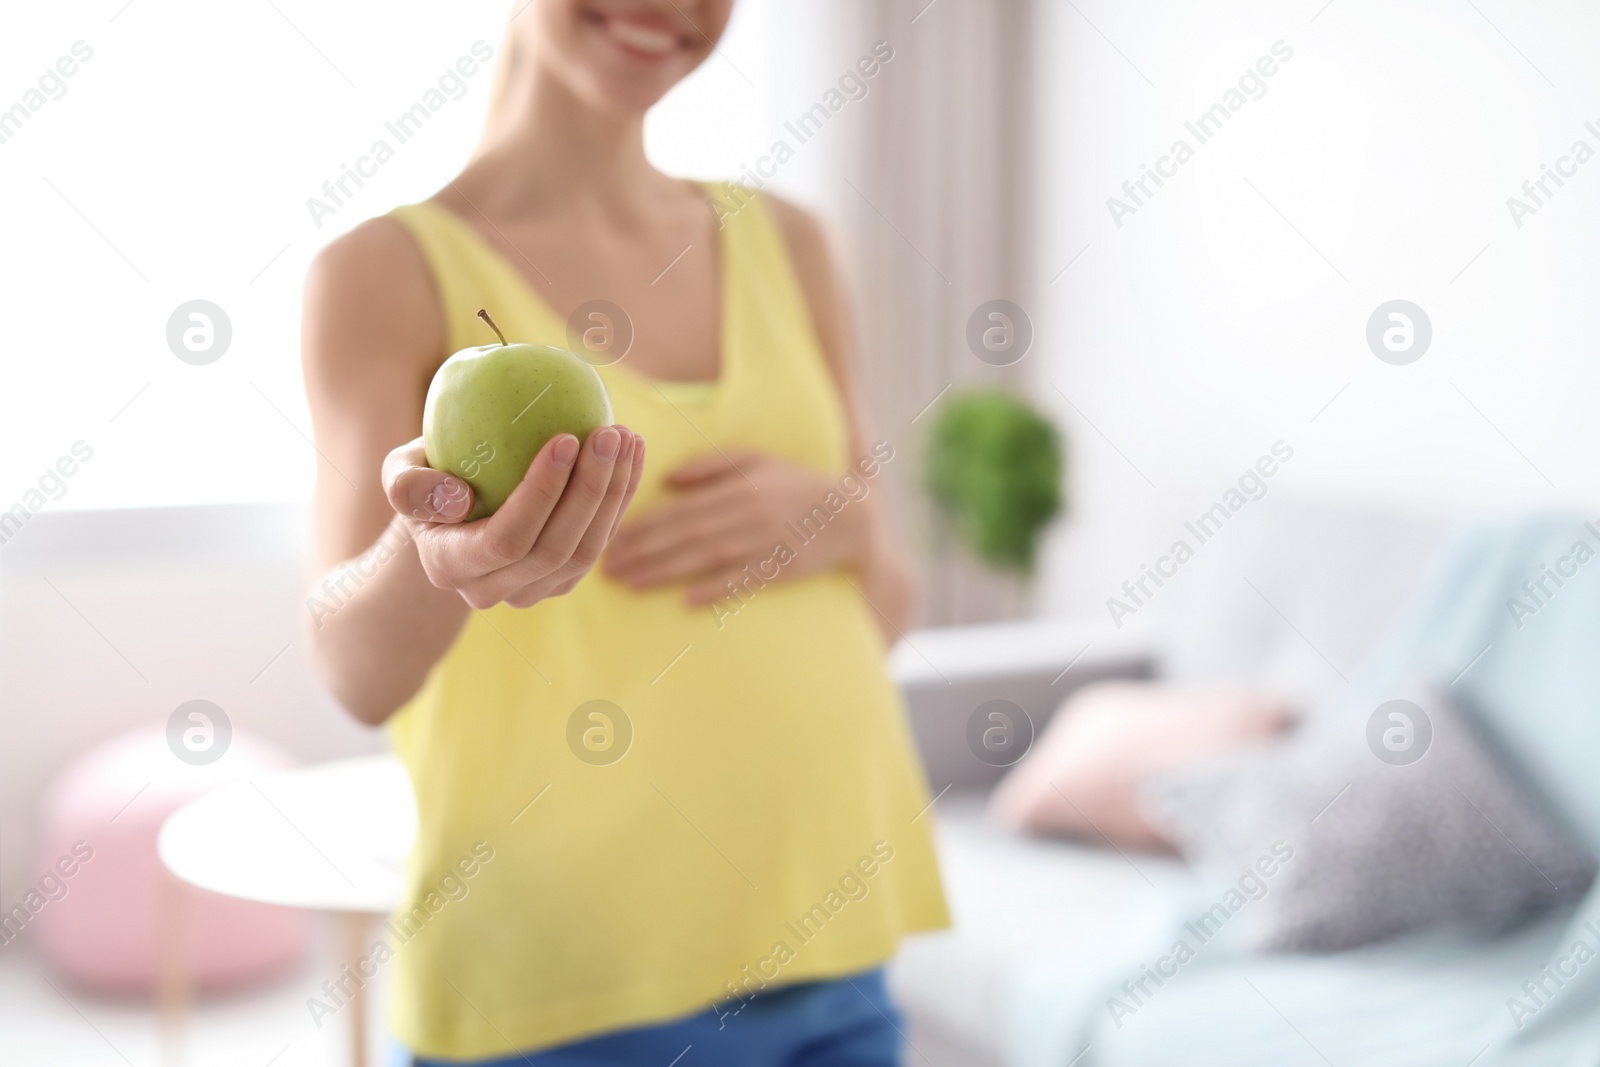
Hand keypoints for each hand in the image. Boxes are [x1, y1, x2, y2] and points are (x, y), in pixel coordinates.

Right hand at [383, 427, 643, 608]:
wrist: (450, 513)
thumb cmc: (427, 480)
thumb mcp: (401, 474)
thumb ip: (408, 485)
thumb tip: (457, 499)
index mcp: (452, 567)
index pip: (506, 539)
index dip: (541, 493)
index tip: (565, 438)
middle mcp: (495, 590)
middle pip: (556, 549)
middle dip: (590, 489)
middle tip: (608, 433)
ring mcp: (536, 590)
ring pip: (588, 550)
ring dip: (615, 492)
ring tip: (627, 438)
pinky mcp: (566, 578)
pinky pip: (602, 540)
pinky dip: (621, 497)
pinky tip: (633, 452)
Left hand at [603, 451, 866, 603]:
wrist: (849, 516)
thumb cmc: (795, 484)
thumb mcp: (756, 460)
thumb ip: (711, 465)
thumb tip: (667, 479)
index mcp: (738, 486)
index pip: (679, 507)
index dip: (642, 524)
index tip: (610, 537)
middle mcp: (749, 513)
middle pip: (685, 534)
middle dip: (641, 551)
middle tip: (606, 567)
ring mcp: (766, 542)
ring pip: (706, 558)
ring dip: (664, 572)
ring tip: (630, 583)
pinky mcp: (782, 568)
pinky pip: (743, 581)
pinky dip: (715, 590)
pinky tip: (686, 601)